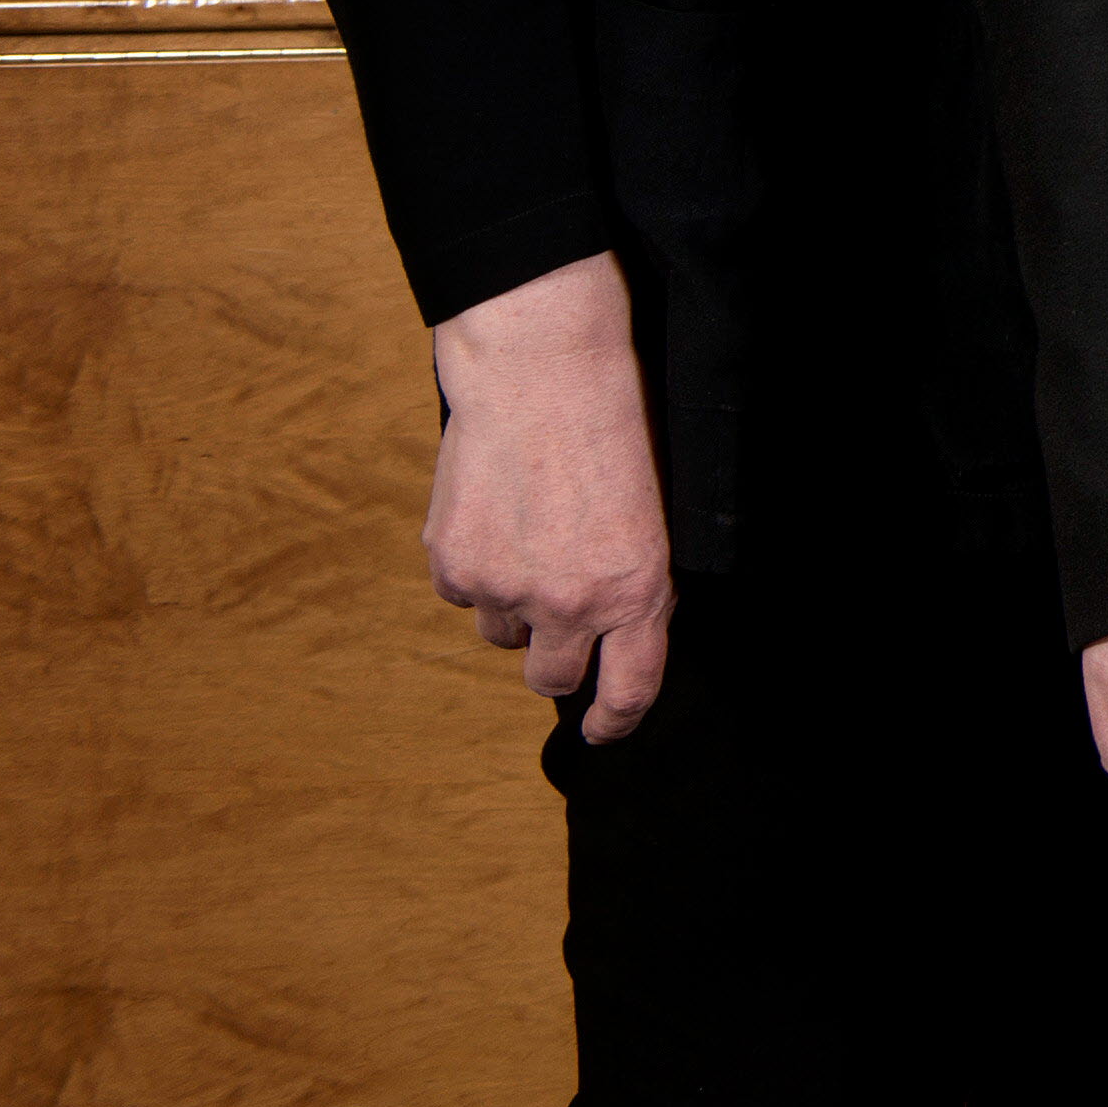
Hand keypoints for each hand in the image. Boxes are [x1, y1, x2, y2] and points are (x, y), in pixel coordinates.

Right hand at [425, 255, 676, 739]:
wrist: (544, 375)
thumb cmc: (613, 431)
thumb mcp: (653, 516)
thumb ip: (635, 584)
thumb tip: (618, 635)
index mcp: (636, 591)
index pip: (630, 690)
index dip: (616, 721)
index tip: (603, 731)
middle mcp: (569, 603)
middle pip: (553, 677)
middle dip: (558, 659)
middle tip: (560, 617)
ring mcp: (505, 588)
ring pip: (503, 635)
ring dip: (515, 606)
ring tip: (532, 537)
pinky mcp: (454, 564)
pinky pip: (464, 595)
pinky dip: (478, 570)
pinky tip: (497, 517)